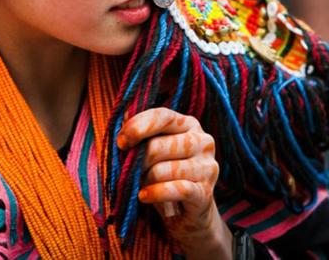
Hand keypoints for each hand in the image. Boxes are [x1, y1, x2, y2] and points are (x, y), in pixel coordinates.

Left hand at [118, 108, 231, 259]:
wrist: (187, 212)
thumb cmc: (164, 175)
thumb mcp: (153, 151)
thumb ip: (140, 135)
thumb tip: (122, 118)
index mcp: (188, 124)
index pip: (162, 116)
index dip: (137, 127)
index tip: (121, 143)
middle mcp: (202, 141)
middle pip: (158, 146)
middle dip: (138, 162)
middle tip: (131, 172)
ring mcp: (207, 167)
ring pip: (163, 170)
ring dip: (146, 180)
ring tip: (142, 185)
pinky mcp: (205, 192)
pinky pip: (176, 189)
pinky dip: (155, 193)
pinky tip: (144, 196)